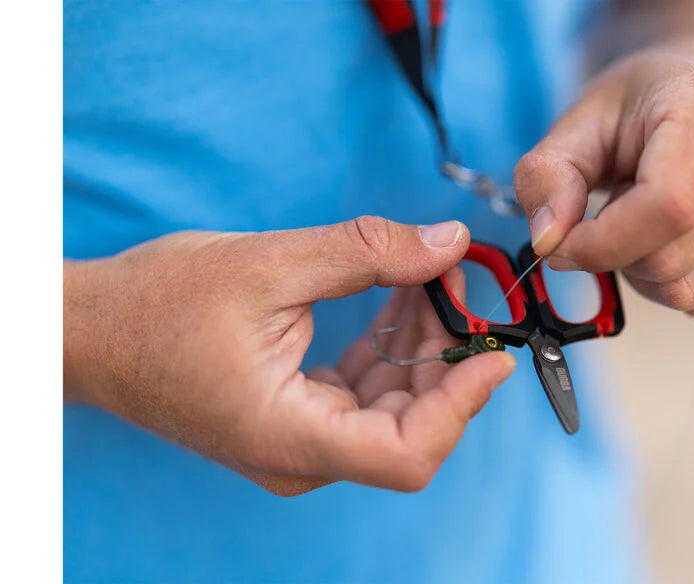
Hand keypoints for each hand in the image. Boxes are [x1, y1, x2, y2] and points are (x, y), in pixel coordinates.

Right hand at [63, 217, 515, 494]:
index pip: (405, 454)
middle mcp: (301, 454)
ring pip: (394, 407)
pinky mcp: (298, 418)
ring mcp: (300, 441)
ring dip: (422, 346)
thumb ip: (369, 253)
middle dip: (446, 357)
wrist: (94, 330)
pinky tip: (401, 296)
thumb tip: (451, 242)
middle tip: (457, 284)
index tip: (494, 354)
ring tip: (428, 278)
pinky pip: (366, 393)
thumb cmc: (158, 305)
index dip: (461, 408)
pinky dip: (392, 348)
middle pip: (410, 427)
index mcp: (289, 435)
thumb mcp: (270, 264)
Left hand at [515, 46, 693, 315]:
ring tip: (647, 222)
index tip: (562, 243)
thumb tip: (549, 241)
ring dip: (647, 273)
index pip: (667, 207)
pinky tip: (677, 242)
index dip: (603, 243)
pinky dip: (680, 287)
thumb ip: (546, 178)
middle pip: (671, 260)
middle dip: (616, 256)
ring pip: (691, 289)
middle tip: (612, 213)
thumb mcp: (575, 126)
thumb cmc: (634, 112)